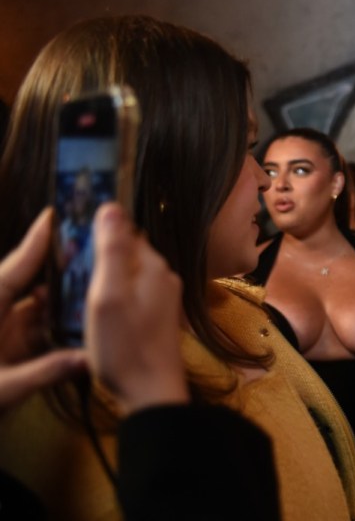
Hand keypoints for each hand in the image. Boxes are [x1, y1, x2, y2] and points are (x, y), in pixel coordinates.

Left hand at [0, 208, 87, 411]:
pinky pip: (37, 335)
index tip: (52, 215)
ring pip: (37, 311)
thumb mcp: (2, 390)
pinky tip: (82, 329)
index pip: (13, 271)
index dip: (34, 243)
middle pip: (29, 285)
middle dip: (59, 271)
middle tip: (91, 253)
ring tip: (95, 291)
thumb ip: (45, 373)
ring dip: (62, 305)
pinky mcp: (7, 354)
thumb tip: (88, 358)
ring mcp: (0, 336)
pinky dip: (57, 331)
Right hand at [85, 203, 188, 413]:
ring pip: (130, 276)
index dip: (98, 234)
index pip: (126, 232)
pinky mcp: (160, 320)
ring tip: (81, 296)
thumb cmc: (125, 345)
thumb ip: (112, 250)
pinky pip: (135, 296)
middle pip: (128, 254)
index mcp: (153, 267)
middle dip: (102, 257)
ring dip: (108, 280)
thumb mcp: (109, 295)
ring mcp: (166, 300)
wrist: (153, 392)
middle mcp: (165, 278)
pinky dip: (116, 299)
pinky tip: (100, 314)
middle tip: (71, 274)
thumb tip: (112, 207)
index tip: (73, 246)